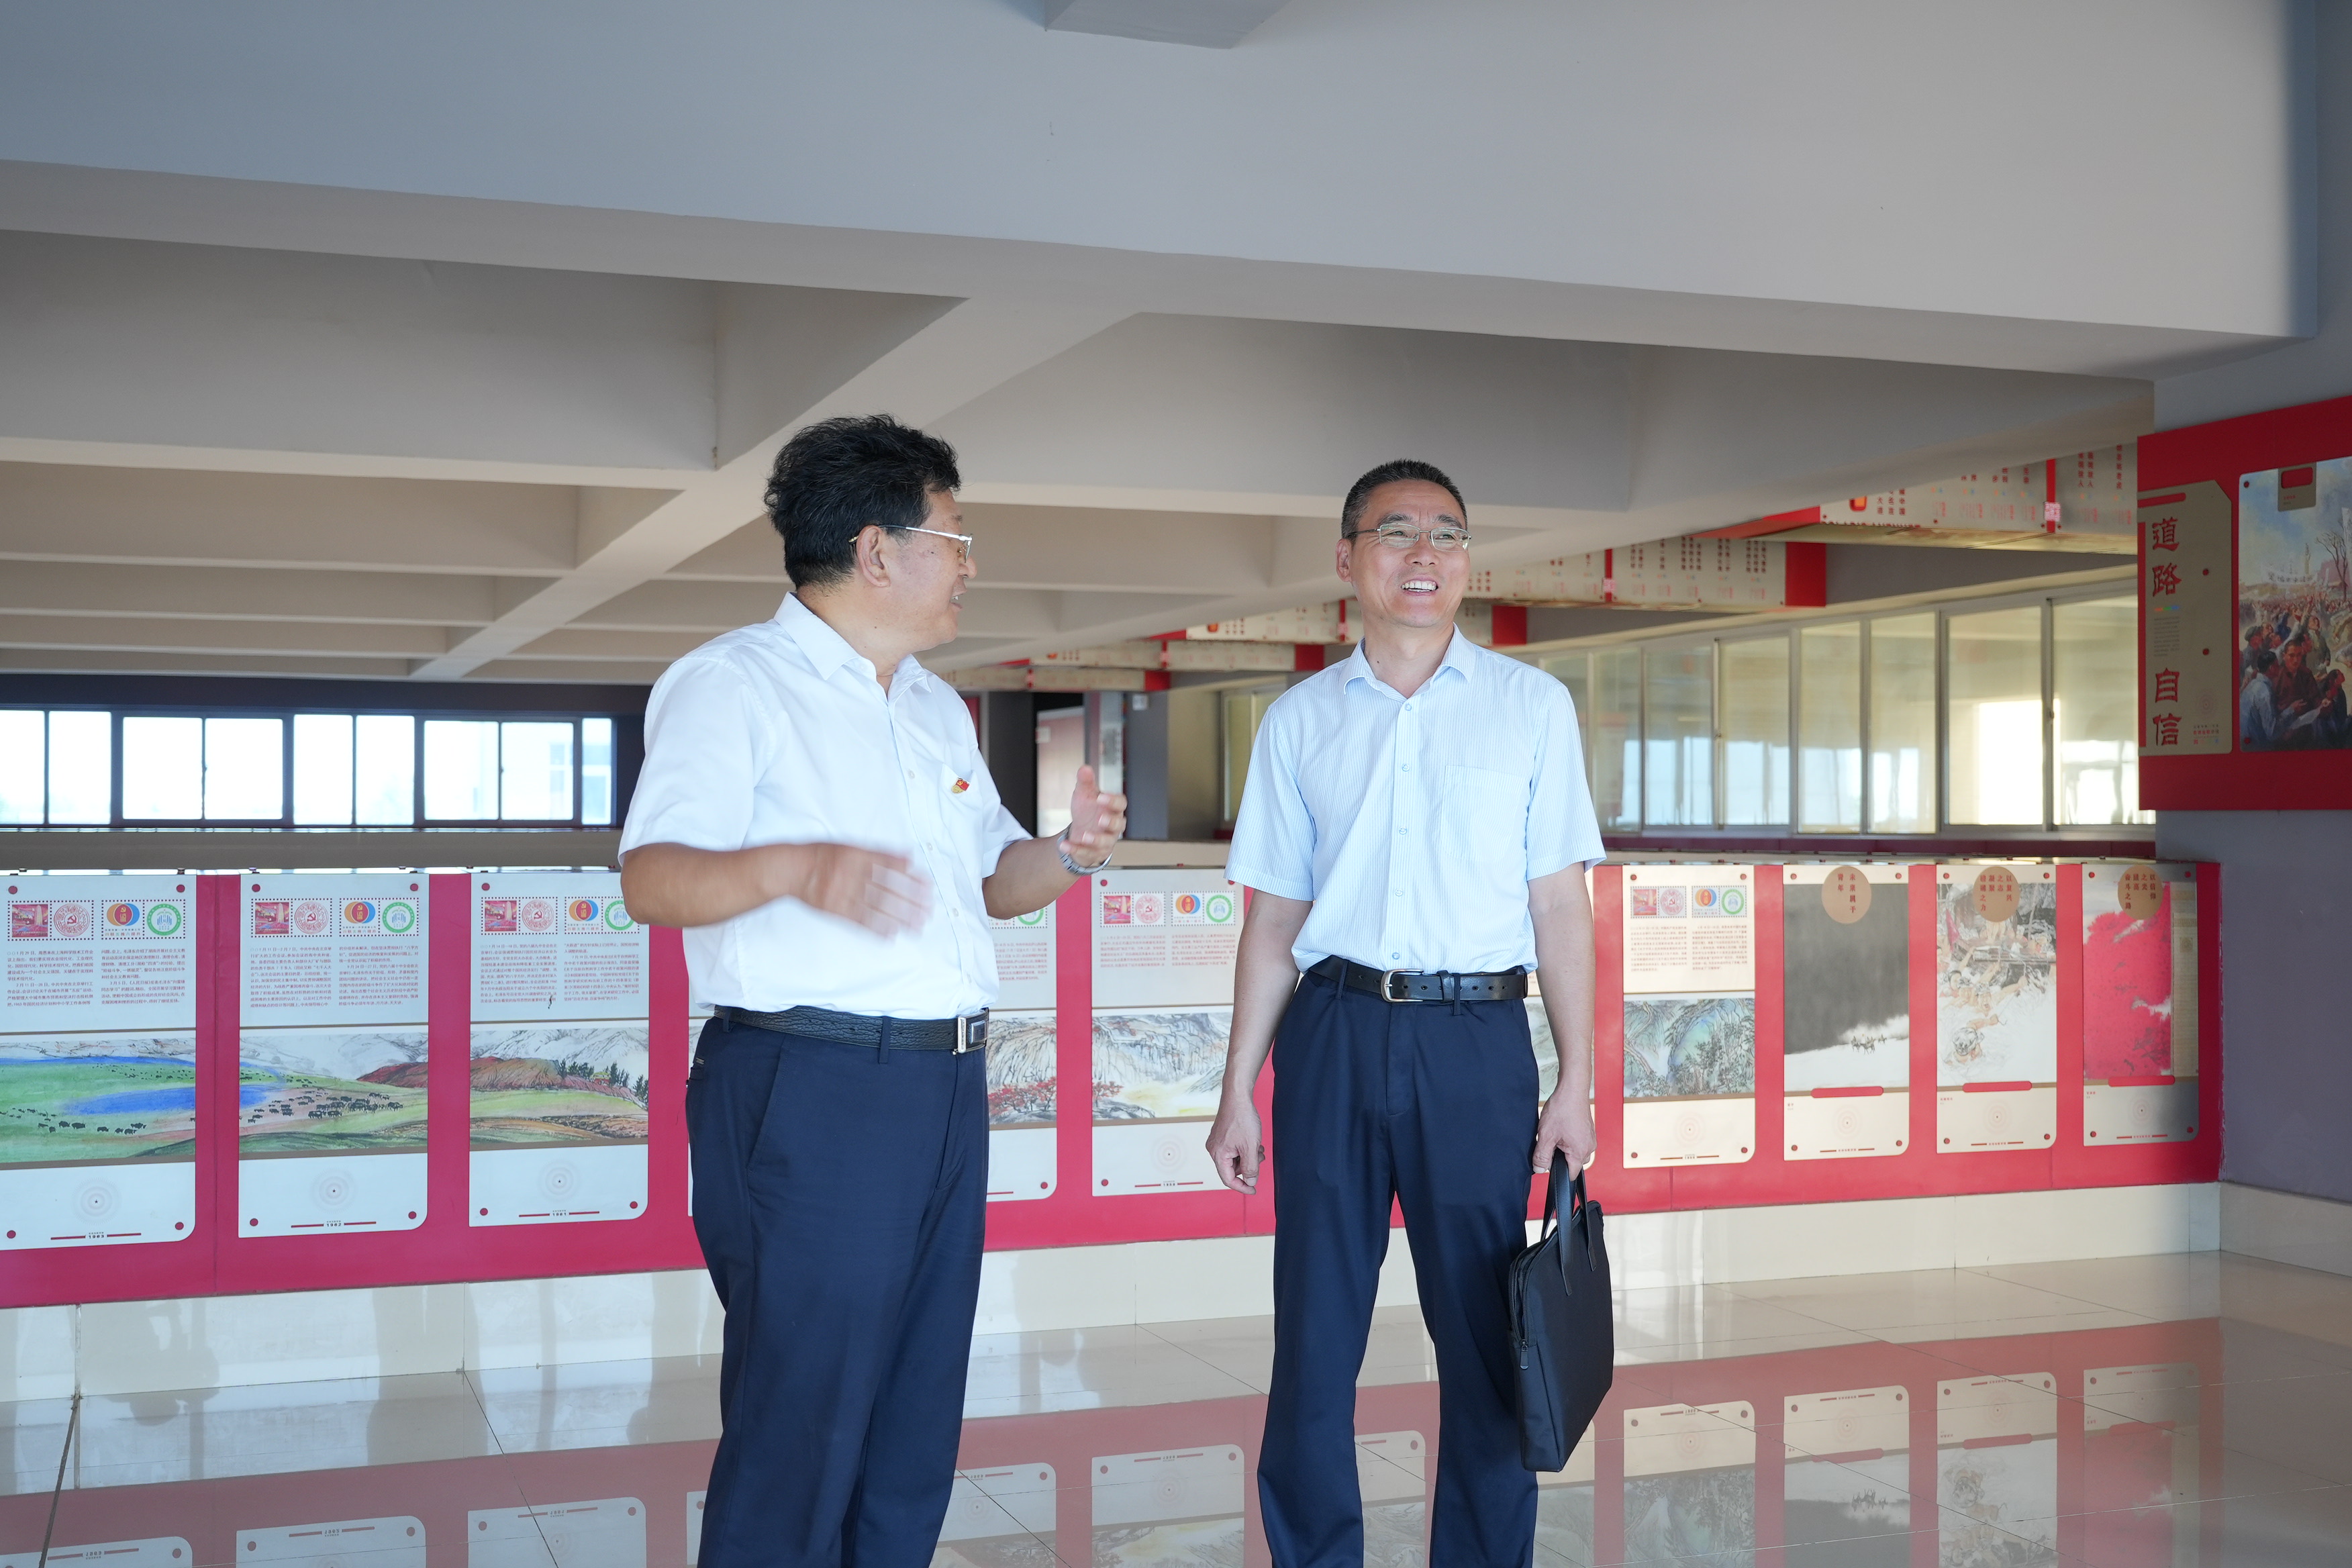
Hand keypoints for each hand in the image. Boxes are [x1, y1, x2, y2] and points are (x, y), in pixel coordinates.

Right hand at [787, 843, 930, 936]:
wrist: (792, 870)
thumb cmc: (823, 855)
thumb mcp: (851, 845)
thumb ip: (880, 852)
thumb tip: (908, 857)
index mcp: (855, 856)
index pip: (888, 867)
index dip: (909, 878)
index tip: (926, 886)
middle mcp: (849, 875)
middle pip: (884, 889)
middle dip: (908, 901)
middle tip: (927, 909)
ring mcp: (841, 894)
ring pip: (873, 907)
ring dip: (897, 917)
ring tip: (916, 925)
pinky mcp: (834, 910)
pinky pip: (857, 921)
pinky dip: (875, 928)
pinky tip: (892, 933)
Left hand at [1066, 764, 1126, 865]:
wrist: (1081, 833)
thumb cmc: (1088, 812)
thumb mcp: (1084, 795)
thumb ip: (1085, 782)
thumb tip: (1085, 768)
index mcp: (1113, 809)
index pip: (1120, 804)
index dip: (1112, 801)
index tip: (1101, 797)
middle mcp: (1113, 826)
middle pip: (1119, 825)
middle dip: (1110, 822)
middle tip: (1100, 819)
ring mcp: (1105, 841)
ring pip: (1105, 842)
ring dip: (1095, 839)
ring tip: (1084, 835)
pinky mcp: (1094, 852)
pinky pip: (1086, 852)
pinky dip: (1075, 849)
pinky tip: (1064, 845)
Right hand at [1205, 1097, 1264, 1193]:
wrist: (1237, 1096)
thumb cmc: (1242, 1119)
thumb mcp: (1250, 1147)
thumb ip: (1251, 1167)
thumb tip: (1251, 1182)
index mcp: (1218, 1154)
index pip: (1228, 1179)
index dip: (1242, 1187)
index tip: (1254, 1190)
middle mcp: (1214, 1149)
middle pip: (1232, 1169)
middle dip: (1248, 1166)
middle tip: (1260, 1157)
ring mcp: (1217, 1142)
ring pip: (1235, 1159)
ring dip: (1248, 1157)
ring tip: (1258, 1147)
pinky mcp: (1222, 1135)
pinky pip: (1234, 1149)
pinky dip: (1245, 1149)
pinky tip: (1254, 1141)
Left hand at [1531, 1092, 1595, 1174]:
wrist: (1572, 1090)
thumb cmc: (1562, 1109)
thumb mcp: (1546, 1135)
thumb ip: (1541, 1155)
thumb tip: (1539, 1169)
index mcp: (1580, 1152)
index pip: (1570, 1174)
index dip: (1558, 1171)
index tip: (1549, 1162)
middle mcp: (1589, 1147)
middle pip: (1572, 1163)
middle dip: (1560, 1157)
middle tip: (1551, 1141)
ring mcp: (1590, 1139)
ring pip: (1574, 1152)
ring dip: (1564, 1147)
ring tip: (1557, 1132)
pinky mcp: (1589, 1131)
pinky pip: (1578, 1142)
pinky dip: (1569, 1138)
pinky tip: (1562, 1127)